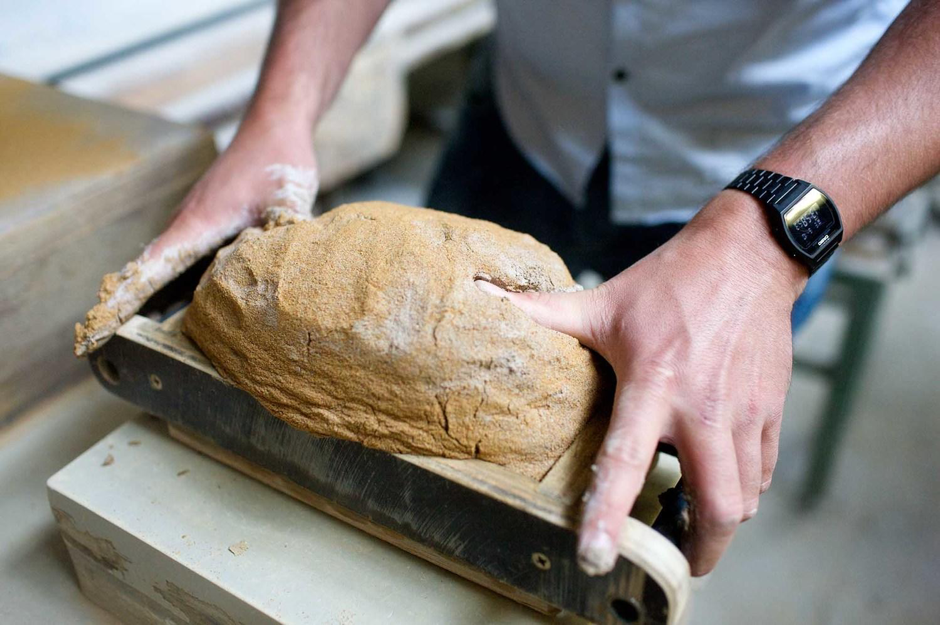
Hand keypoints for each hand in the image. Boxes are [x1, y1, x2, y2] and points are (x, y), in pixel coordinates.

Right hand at [74, 116, 317, 355]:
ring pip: (166, 270)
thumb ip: (284, 240)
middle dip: (124, 310)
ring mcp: (196, 225)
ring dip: (148, 300)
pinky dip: (175, 285)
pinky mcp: (210, 225)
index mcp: (197, 224)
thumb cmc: (277, 160)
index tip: (92, 330)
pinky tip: (184, 312)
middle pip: (147, 275)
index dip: (122, 303)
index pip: (149, 270)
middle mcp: (187, 225)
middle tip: (97, 348)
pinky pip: (186, 262)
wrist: (276, 126)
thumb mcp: (288, 203)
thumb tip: (291, 279)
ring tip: (135, 342)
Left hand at [476, 192, 806, 575]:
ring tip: (693, 522)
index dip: (609, 513)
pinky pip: (763, 470)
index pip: (627, 460)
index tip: (598, 557)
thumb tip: (483, 298)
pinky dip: (743, 488)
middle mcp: (704, 406)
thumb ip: (543, 313)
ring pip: (745, 496)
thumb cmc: (670, 281)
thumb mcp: (604, 301)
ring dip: (720, 521)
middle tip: (672, 559)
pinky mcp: (773, 409)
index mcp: (654, 382)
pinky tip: (719, 478)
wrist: (749, 254)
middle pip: (715, 506)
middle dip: (697, 549)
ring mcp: (746, 410)